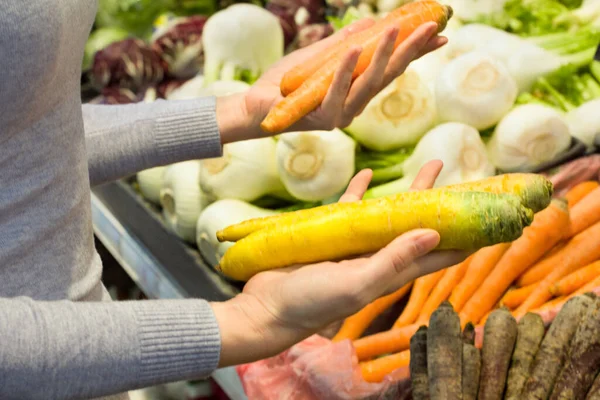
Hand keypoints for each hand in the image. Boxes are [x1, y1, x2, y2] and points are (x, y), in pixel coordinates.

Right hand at [212, 160, 469, 366]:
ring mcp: (355, 245)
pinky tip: (367, 174)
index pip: (438, 253)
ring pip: (390, 212)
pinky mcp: (330, 234)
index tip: (490, 219)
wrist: (267, 306)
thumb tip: (434, 233)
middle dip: (443, 204)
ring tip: (427, 165)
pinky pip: (351, 207)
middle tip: (464, 178)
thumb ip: (394, 259)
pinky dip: (361, 190)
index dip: (465, 238)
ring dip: (409, 191)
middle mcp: (379, 257)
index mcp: (391, 272)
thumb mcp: (357, 283)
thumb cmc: (312, 302)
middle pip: (420, 226)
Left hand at [216, 19, 447, 142]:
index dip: (416, 52)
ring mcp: (342, 114)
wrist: (256, 106)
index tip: (439, 33)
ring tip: (397, 28)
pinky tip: (355, 48)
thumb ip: (341, 45)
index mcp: (357, 91)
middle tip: (432, 26)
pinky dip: (346, 69)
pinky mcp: (323, 118)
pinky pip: (338, 91)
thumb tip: (368, 24)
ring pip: (369, 84)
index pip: (391, 69)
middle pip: (389, 75)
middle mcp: (355, 105)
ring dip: (384, 55)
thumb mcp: (317, 57)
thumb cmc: (287, 84)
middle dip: (411, 50)